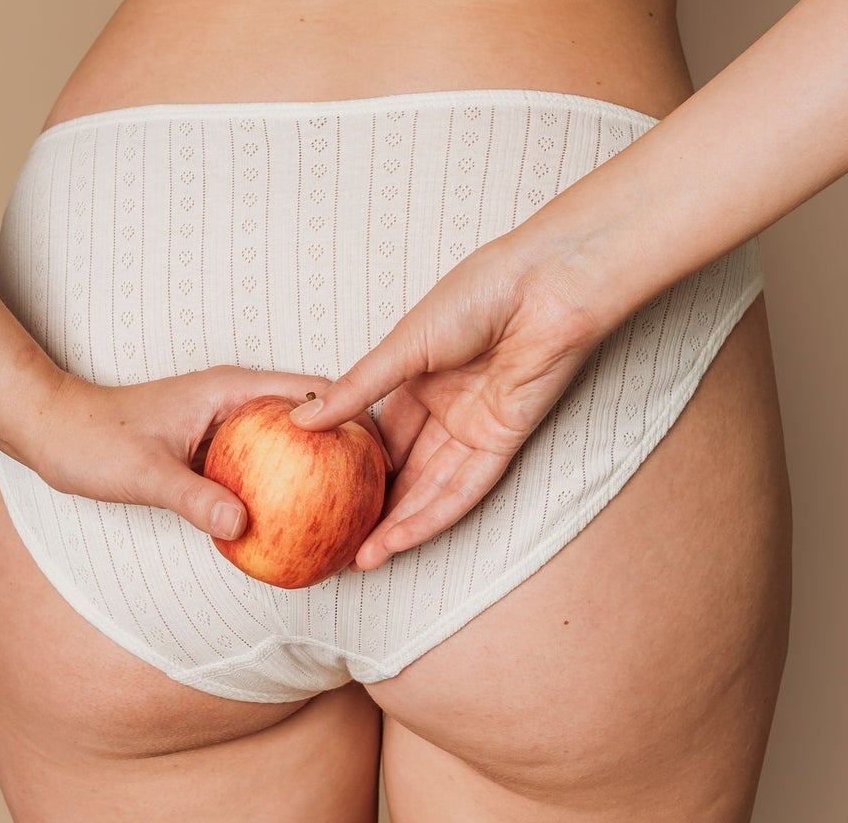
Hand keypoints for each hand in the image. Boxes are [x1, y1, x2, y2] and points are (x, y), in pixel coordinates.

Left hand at [25, 364, 390, 542]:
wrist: (53, 428)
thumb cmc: (95, 442)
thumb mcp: (145, 473)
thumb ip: (193, 497)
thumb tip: (242, 526)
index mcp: (229, 389)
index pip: (307, 392)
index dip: (351, 415)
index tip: (384, 451)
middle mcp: (234, 397)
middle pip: (307, 416)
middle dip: (344, 444)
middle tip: (379, 487)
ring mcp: (224, 419)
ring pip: (285, 440)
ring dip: (316, 465)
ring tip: (351, 504)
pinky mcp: (211, 442)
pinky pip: (260, 461)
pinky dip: (282, 482)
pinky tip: (293, 520)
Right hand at [288, 222, 611, 569]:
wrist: (545, 288)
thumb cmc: (477, 294)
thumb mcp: (404, 343)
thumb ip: (358, 389)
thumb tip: (302, 422)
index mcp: (417, 376)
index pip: (379, 433)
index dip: (350, 467)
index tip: (316, 496)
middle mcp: (445, 407)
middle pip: (404, 468)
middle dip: (372, 507)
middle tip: (333, 543)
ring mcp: (474, 427)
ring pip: (432, 488)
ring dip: (398, 524)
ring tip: (359, 560)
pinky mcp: (503, 443)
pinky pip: (465, 489)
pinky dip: (433, 516)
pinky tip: (400, 540)